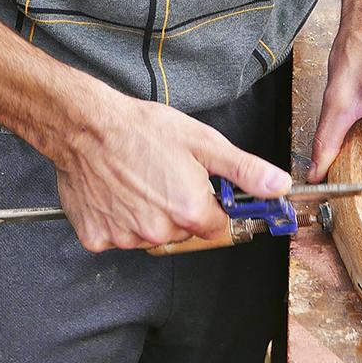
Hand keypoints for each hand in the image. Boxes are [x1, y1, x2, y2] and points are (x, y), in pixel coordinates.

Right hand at [46, 91, 290, 252]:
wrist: (83, 125)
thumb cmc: (139, 129)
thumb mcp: (201, 142)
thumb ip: (244, 170)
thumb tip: (278, 187)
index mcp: (189, 210)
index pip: (214, 225)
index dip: (207, 205)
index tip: (193, 187)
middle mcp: (158, 230)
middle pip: (180, 232)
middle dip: (175, 210)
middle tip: (158, 178)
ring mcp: (125, 236)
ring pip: (147, 235)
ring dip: (144, 216)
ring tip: (132, 183)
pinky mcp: (96, 236)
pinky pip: (114, 237)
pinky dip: (113, 220)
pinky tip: (111, 194)